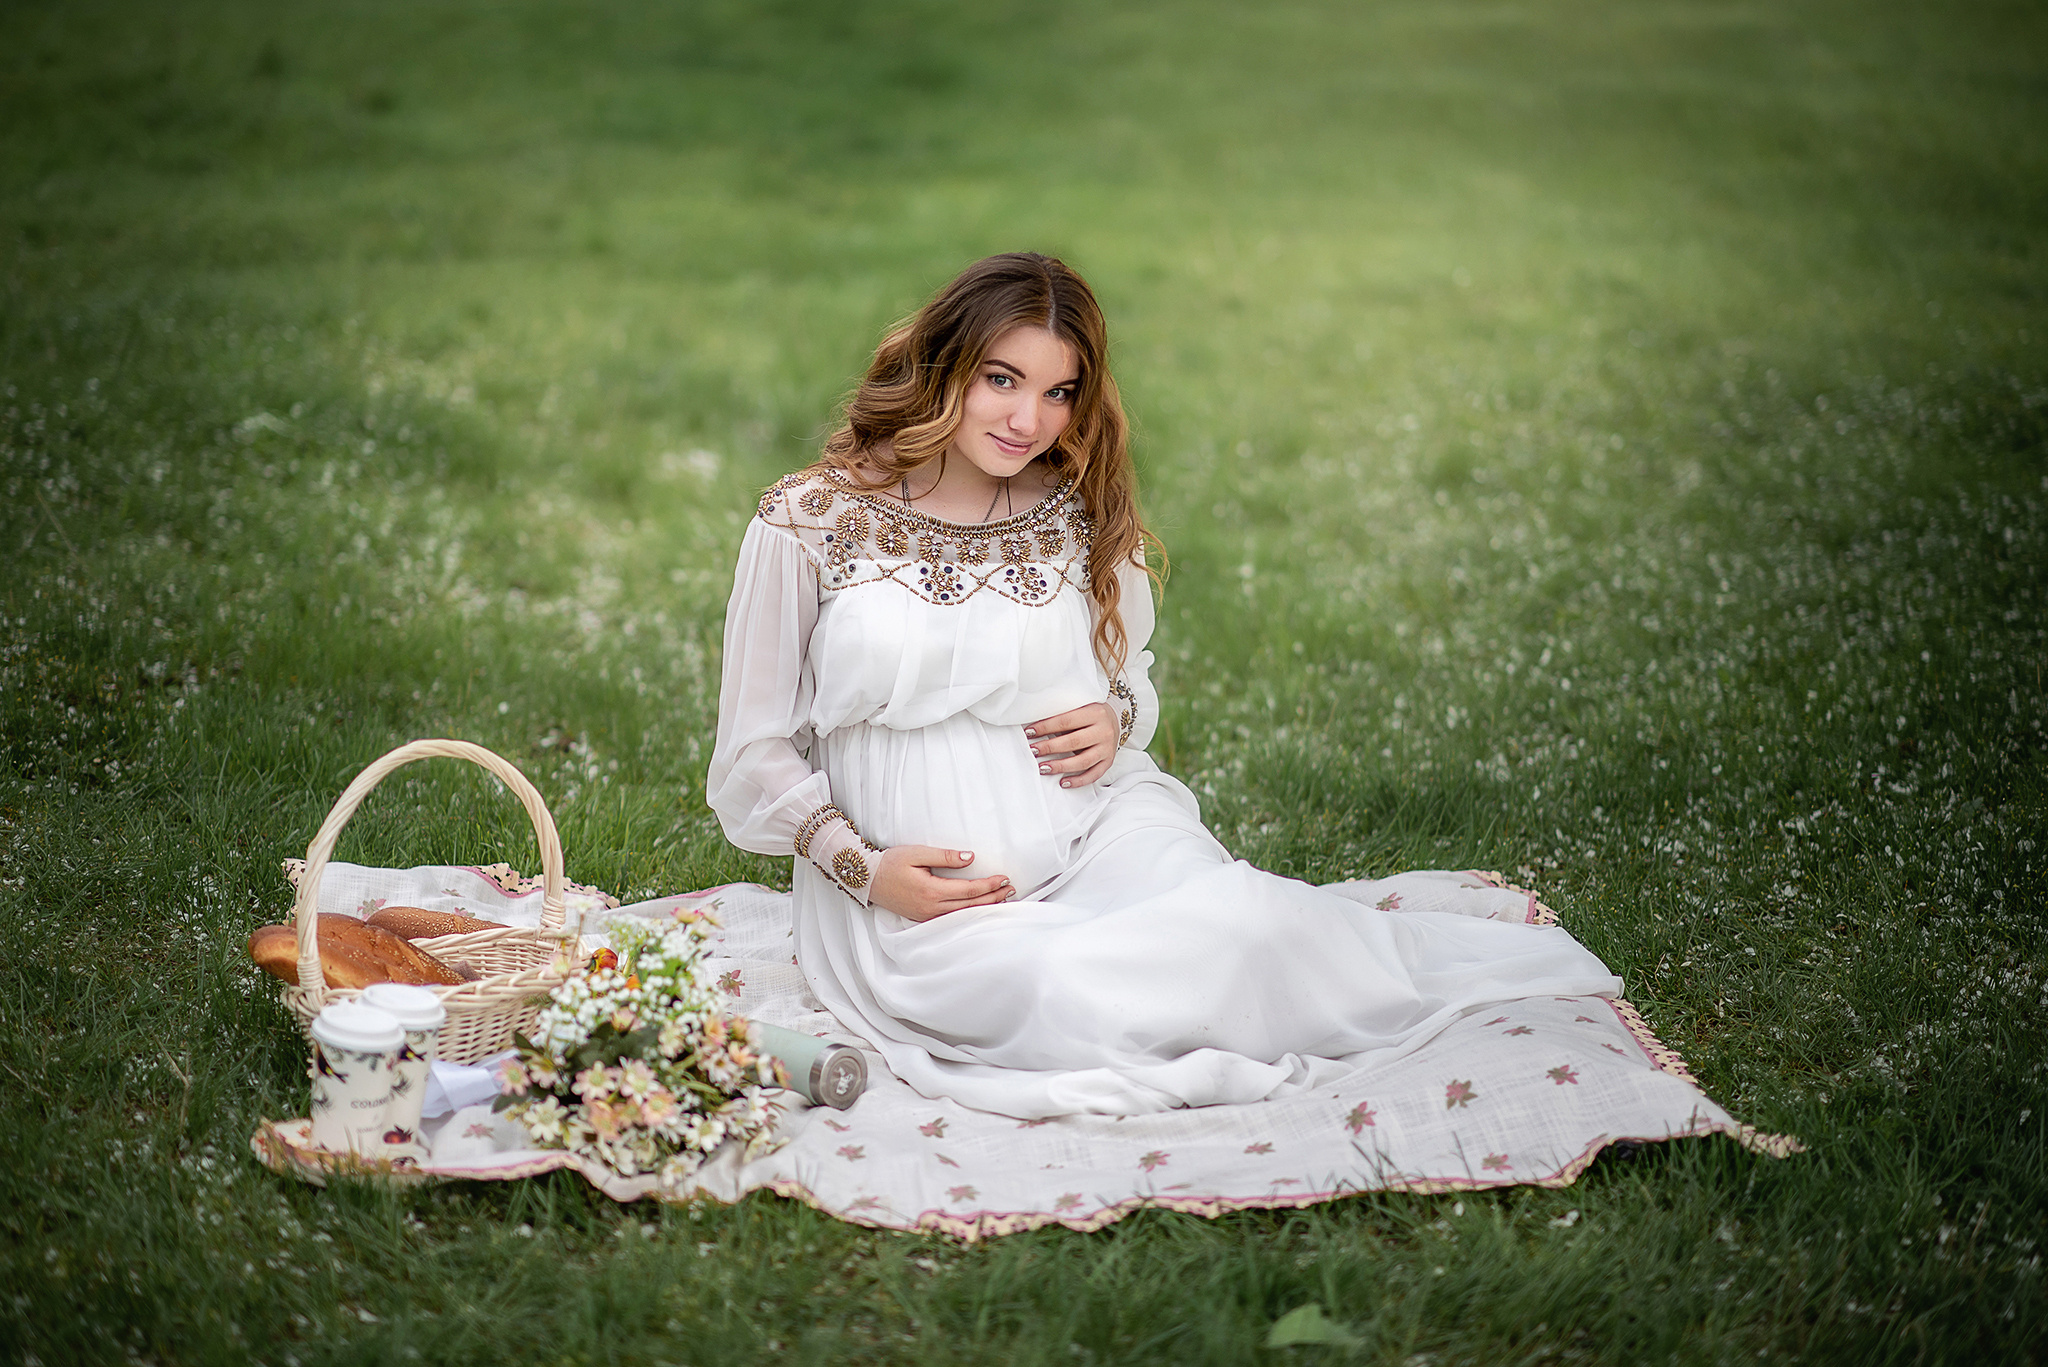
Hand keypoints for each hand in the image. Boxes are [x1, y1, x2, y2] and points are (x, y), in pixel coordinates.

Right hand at [870, 846, 1013, 921]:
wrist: (867, 879)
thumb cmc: (890, 863)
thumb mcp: (917, 853)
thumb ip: (944, 856)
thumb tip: (969, 858)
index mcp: (931, 891)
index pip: (969, 890)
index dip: (989, 885)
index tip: (1004, 878)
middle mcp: (930, 908)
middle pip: (970, 905)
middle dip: (993, 898)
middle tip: (1010, 890)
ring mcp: (926, 915)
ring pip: (963, 914)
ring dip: (984, 907)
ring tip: (1001, 899)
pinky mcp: (923, 916)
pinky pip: (952, 917)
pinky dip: (969, 912)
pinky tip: (978, 907)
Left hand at [1024, 702, 1117, 787]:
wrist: (1115, 719)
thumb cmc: (1091, 714)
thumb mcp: (1080, 708)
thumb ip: (1063, 716)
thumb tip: (1036, 729)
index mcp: (1095, 713)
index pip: (1066, 721)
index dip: (1046, 727)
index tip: (1030, 732)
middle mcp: (1104, 731)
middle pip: (1073, 742)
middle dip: (1050, 747)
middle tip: (1033, 750)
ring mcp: (1107, 748)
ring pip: (1082, 761)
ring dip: (1060, 766)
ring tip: (1043, 768)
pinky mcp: (1108, 762)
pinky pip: (1093, 775)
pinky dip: (1078, 781)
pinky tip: (1063, 782)